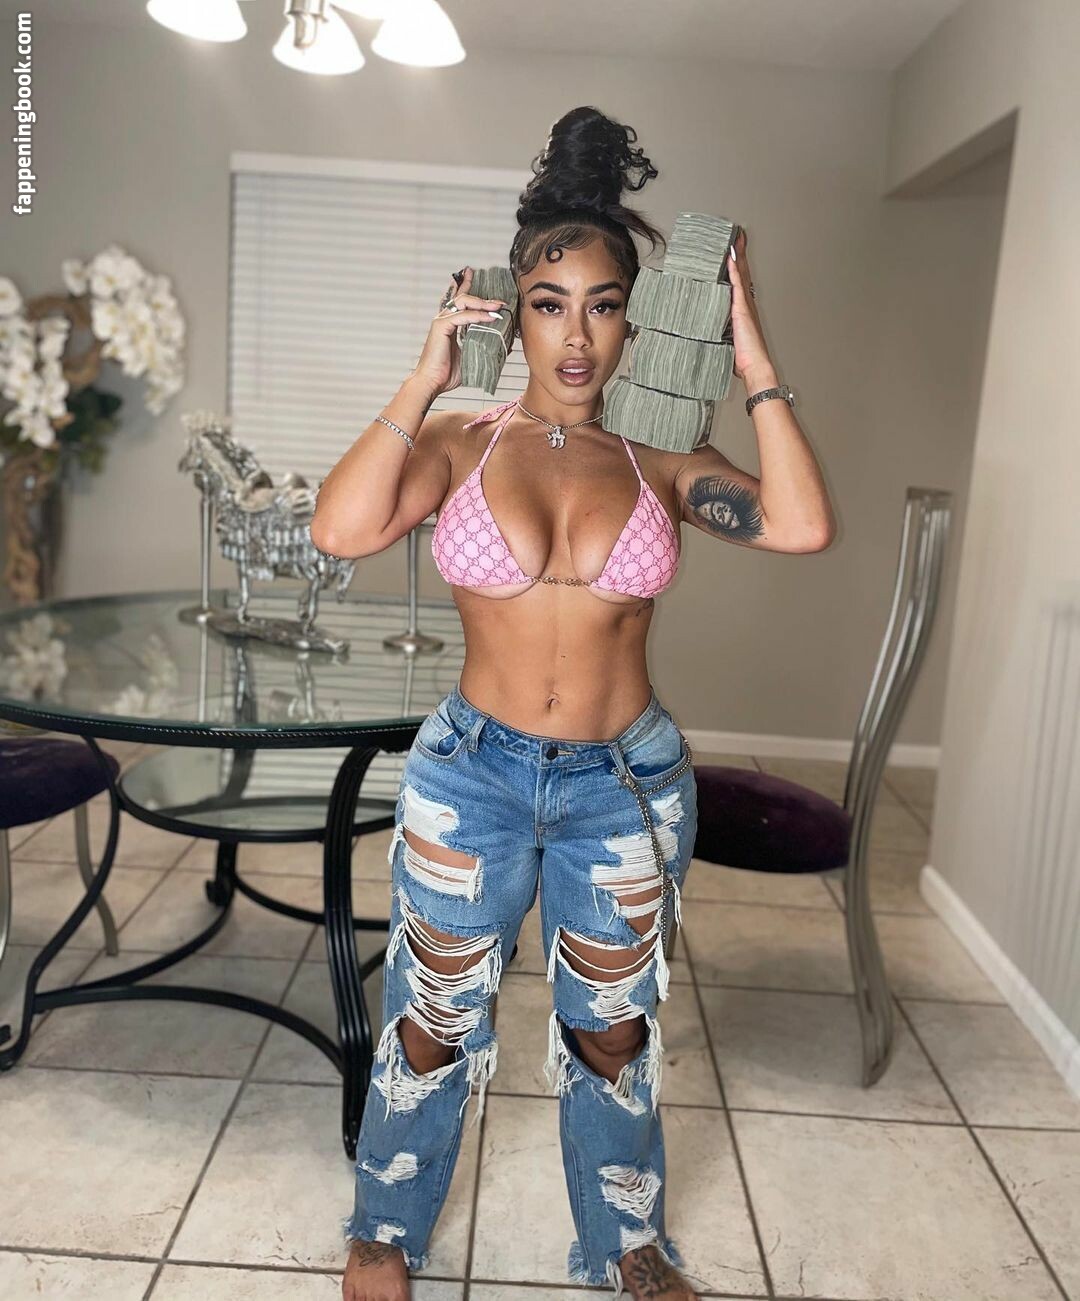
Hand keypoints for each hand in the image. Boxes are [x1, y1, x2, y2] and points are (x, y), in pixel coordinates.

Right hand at [411, 267, 507, 397]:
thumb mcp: (471, 357)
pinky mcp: (441, 326)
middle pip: (463, 297)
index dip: (466, 286)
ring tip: (498, 307)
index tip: (474, 274)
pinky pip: (464, 316)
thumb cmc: (446, 374)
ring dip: (483, 303)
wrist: (432, 383)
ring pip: (464, 302)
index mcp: (449, 324)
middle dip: (482, 295)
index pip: (459, 301)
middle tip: (500, 300)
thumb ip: (483, 348)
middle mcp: (444, 319)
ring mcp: (441, 321)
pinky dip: (478, 316)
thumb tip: (504, 345)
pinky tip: (491, 318)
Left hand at [726, 228, 773, 384]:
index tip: (734, 250)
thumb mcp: (728, 338)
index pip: (739, 281)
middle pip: (742, 273)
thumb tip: (709, 327)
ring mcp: (744, 306)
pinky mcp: (741, 310)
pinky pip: (737, 286)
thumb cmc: (744, 358)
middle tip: (736, 235)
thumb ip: (722, 328)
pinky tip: (729, 260)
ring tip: (734, 239)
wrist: (755, 366)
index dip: (737, 265)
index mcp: (743, 310)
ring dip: (737, 256)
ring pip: (740, 275)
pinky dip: (733, 272)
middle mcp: (745, 304)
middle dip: (739, 253)